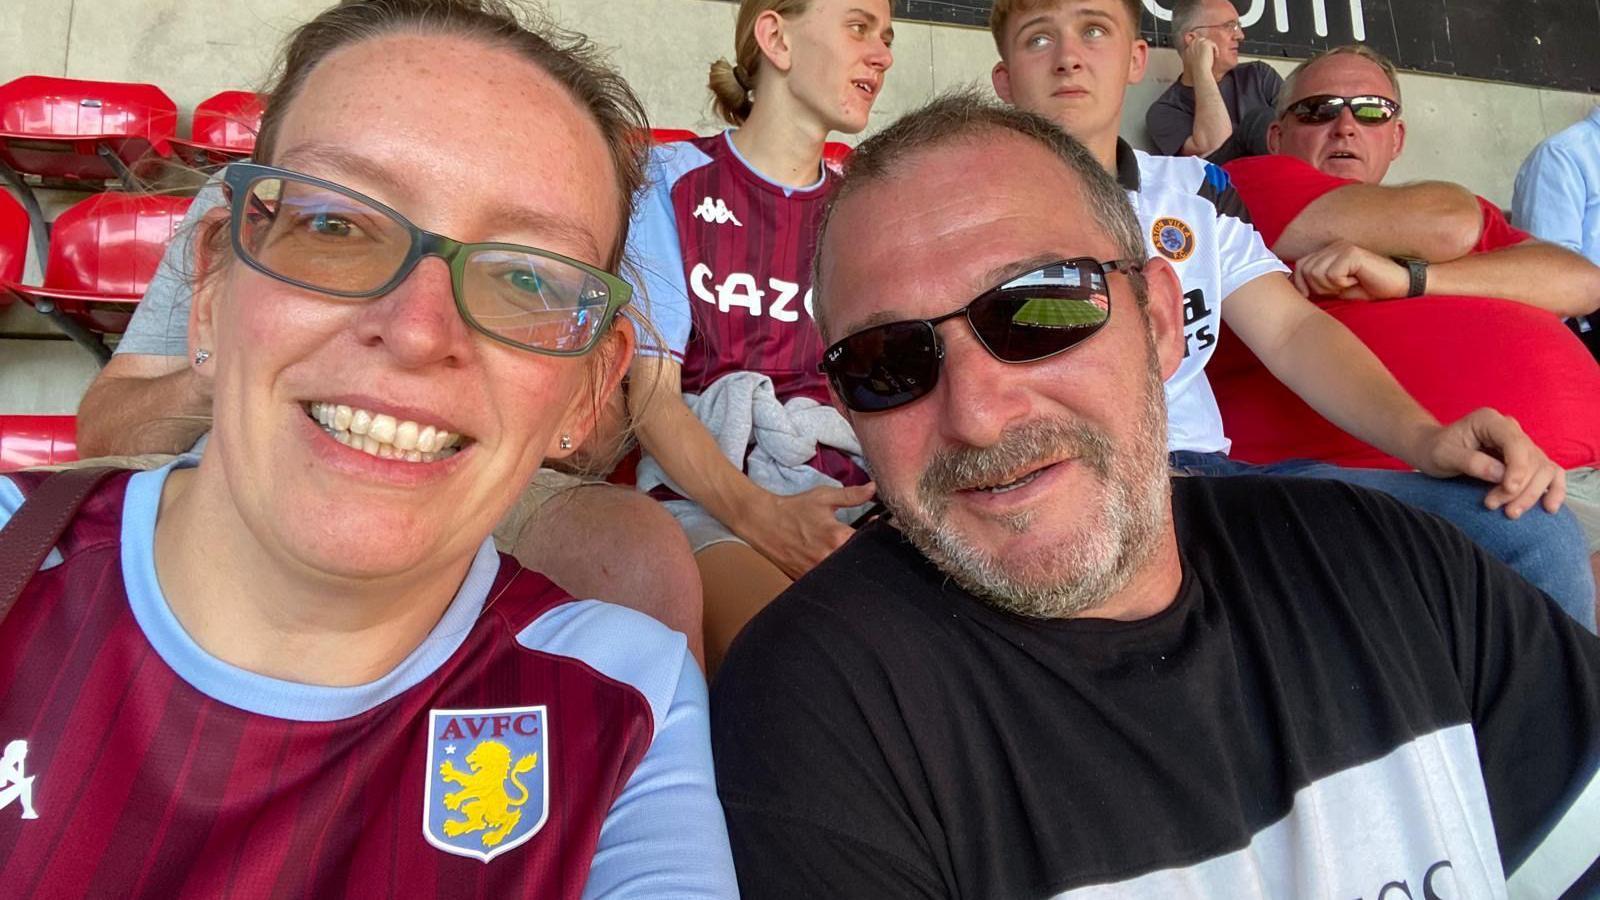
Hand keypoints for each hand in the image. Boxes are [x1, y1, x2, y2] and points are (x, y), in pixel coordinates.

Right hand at [737, 483, 876, 578]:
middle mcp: (828, 557)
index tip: (872, 530)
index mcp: (837, 537)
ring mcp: (816, 571)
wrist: (763, 522)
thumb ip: (852, 495)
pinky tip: (826, 561)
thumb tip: (873, 489)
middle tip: (854, 542)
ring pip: (842, 573)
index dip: (873, 536)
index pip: (867, 542)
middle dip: (860, 553)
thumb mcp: (824, 497)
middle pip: (856, 561)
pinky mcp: (805, 579)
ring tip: (838, 552)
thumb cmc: (794, 509)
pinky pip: (825, 580)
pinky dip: (829, 573)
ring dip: (845, 564)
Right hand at [1181, 36, 1217, 76]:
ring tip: (1214, 56)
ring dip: (1212, 49)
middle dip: (1206, 45)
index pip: (1194, 44)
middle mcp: (1192, 45)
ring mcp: (1198, 43)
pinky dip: (1216, 50)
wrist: (1200, 70)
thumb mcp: (1193, 64)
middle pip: (1200, 40)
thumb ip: (1194, 57)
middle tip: (1212, 51)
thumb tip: (1202, 55)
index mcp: (1187, 50)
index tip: (1206, 53)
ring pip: (1208, 42)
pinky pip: (1213, 44)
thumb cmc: (1197, 71)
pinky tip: (1216, 56)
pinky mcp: (1205, 44)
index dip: (1201, 48)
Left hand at [1291, 241, 1410, 300]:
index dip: (1303, 286)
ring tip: (1351, 283)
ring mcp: (1342, 246)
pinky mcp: (1351, 252)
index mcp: (1327, 252)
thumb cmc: (1369, 289)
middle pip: (1305, 271)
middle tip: (1342, 288)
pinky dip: (1342, 284)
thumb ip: (1315, 284)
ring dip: (1332, 287)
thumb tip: (1291, 287)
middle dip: (1320, 288)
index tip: (1322, 294)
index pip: (1298, 268)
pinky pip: (1332, 274)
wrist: (1398, 286)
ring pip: (1316, 273)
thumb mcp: (1335, 289)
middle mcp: (1332, 246)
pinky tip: (1358, 280)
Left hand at [1411, 409, 1565, 517]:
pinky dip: (1553, 490)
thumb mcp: (1444, 455)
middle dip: (1519, 487)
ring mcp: (1521, 445)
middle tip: (1495, 506)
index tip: (1508, 489)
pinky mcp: (1526, 461)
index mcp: (1490, 421)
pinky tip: (1549, 507)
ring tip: (1510, 513)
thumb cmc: (1435, 450)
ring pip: (1543, 469)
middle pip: (1532, 458)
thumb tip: (1500, 475)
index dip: (1517, 468)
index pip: (1515, 443)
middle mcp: (1511, 429)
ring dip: (1532, 493)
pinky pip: (1550, 473)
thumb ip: (1471, 462)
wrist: (1432, 451)